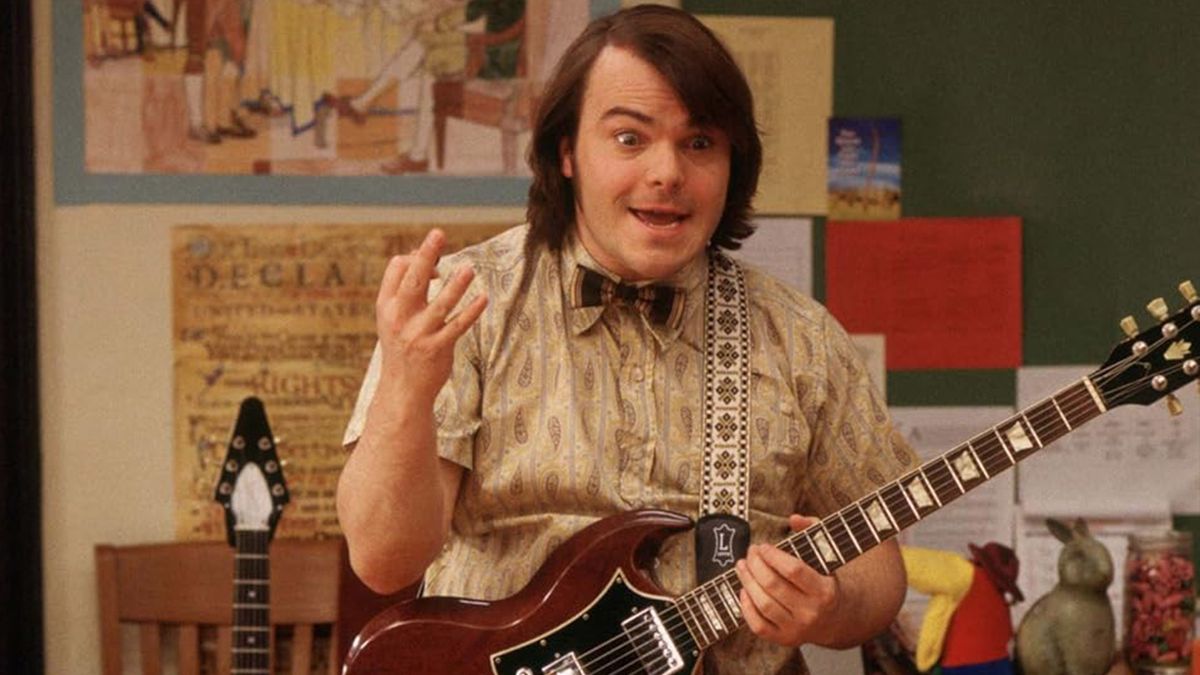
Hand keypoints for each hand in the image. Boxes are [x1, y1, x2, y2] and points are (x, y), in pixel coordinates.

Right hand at [374, 228, 487, 405]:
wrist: (402, 390)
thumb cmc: (401, 345)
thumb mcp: (393, 317)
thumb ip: (405, 290)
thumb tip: (424, 257)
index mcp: (387, 305)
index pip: (397, 269)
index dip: (416, 258)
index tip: (434, 265)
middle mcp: (400, 317)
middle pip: (413, 280)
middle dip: (426, 255)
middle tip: (439, 233)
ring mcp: (419, 334)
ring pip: (440, 304)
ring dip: (455, 286)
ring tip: (469, 268)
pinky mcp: (437, 349)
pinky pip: (457, 327)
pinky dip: (471, 312)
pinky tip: (483, 299)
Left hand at [735, 515, 840, 646]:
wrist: (836, 619)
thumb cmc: (825, 580)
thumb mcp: (826, 554)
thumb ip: (813, 530)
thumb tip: (793, 518)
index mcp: (825, 591)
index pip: (794, 570)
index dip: (774, 556)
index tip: (763, 546)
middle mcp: (811, 613)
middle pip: (773, 586)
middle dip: (756, 565)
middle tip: (750, 552)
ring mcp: (797, 629)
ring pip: (763, 605)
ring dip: (747, 581)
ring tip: (741, 566)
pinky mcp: (784, 639)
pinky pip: (758, 625)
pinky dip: (746, 607)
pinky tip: (743, 589)